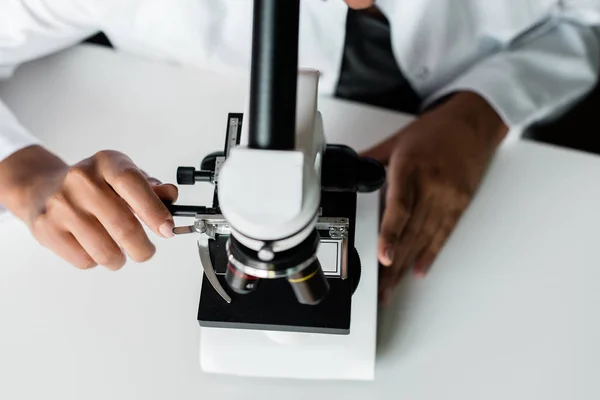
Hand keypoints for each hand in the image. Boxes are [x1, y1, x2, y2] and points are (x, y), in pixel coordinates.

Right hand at [0, 146, 177, 269]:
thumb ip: (151, 188)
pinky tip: (95, 247)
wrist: (43, 188)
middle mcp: (82, 180)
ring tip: (120, 251)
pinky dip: (97, 261)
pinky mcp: (47, 229)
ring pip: (105, 251)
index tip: (167, 229)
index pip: (132, 184)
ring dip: (120, 259)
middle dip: (143, 248)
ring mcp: (62, 205)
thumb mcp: (123, 176)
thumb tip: (170, 196)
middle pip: (123, 226)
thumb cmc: (94, 185)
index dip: (154, 210)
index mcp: (106, 163)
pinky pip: (85, 260)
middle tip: (146, 251)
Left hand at [361, 92, 507, 302]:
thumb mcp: (397, 139)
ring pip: (425, 238)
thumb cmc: (436, 130)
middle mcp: (432, 186)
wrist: (474, 123)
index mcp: (411, 168)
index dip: (391, 234)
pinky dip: (430, 254)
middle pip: (410, 231)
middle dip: (393, 263)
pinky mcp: (460, 204)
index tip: (384, 256)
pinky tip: (419, 270)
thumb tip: (348, 171)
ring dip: (407, 265)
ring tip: (393, 286)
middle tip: (380, 287)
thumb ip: (371, 158)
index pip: (400, 207)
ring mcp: (449, 197)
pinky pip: (443, 234)